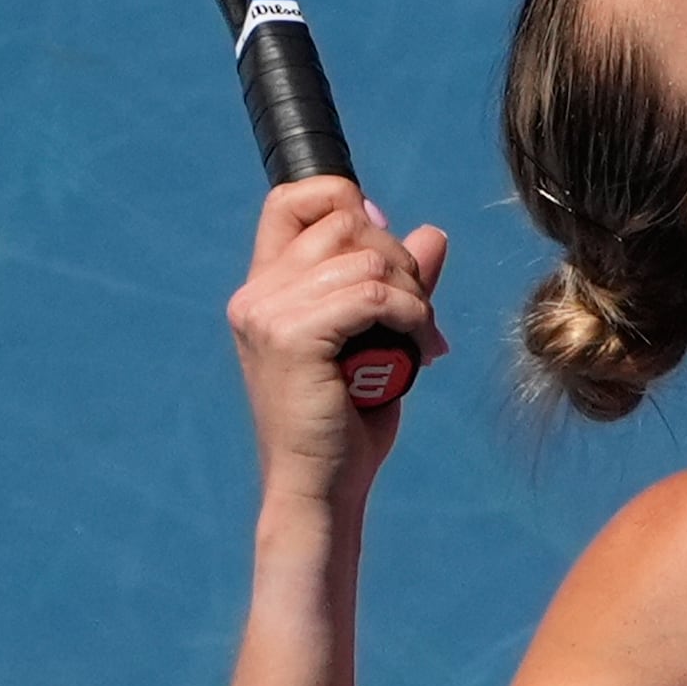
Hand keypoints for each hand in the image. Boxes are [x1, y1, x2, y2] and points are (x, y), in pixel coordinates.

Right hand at [227, 176, 453, 497]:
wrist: (322, 487)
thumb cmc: (348, 421)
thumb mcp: (378, 338)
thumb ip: (396, 284)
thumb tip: (430, 233)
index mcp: (265, 287)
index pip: (294, 198)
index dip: (348, 202)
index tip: (387, 254)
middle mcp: (256, 293)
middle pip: (347, 220)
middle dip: (401, 259)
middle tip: (417, 315)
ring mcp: (266, 313)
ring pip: (368, 257)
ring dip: (414, 295)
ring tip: (421, 337)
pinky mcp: (291, 337)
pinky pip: (373, 294)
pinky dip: (413, 316)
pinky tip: (423, 349)